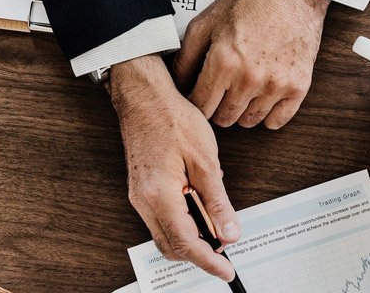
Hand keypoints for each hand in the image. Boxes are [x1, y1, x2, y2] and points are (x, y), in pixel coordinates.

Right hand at [110, 55, 241, 280]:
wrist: (145, 97)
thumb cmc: (173, 119)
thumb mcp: (206, 161)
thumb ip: (217, 202)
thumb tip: (229, 232)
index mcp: (159, 195)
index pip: (185, 243)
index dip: (208, 262)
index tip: (226, 271)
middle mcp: (143, 201)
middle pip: (172, 246)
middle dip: (199, 253)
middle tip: (226, 249)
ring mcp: (139, 197)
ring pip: (166, 234)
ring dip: (192, 236)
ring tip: (217, 224)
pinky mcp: (142, 190)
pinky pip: (162, 218)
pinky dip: (183, 221)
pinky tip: (201, 205)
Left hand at [171, 0, 329, 128]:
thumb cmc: (251, 2)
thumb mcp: (207, 22)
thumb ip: (186, 56)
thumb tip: (176, 84)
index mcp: (223, 62)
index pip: (200, 106)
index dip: (196, 103)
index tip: (199, 97)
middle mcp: (249, 78)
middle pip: (223, 119)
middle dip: (217, 108)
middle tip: (221, 92)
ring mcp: (276, 84)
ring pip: (249, 122)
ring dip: (242, 111)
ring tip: (243, 91)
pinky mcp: (298, 86)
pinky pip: (277, 121)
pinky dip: (268, 114)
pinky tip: (263, 98)